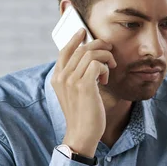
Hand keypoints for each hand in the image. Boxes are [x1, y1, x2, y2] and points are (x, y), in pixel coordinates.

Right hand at [51, 28, 116, 157]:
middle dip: (98, 46)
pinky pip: (97, 64)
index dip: (74, 38)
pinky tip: (105, 80)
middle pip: (81, 49)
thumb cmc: (82, 114)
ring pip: (90, 54)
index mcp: (57, 78)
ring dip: (105, 58)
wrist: (81, 134)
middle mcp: (61, 77)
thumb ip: (76, 77)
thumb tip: (88, 59)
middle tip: (109, 51)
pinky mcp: (84, 86)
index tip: (83, 31)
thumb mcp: (74, 93)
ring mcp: (71, 81)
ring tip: (109, 69)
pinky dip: (105, 68)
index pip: (64, 50)